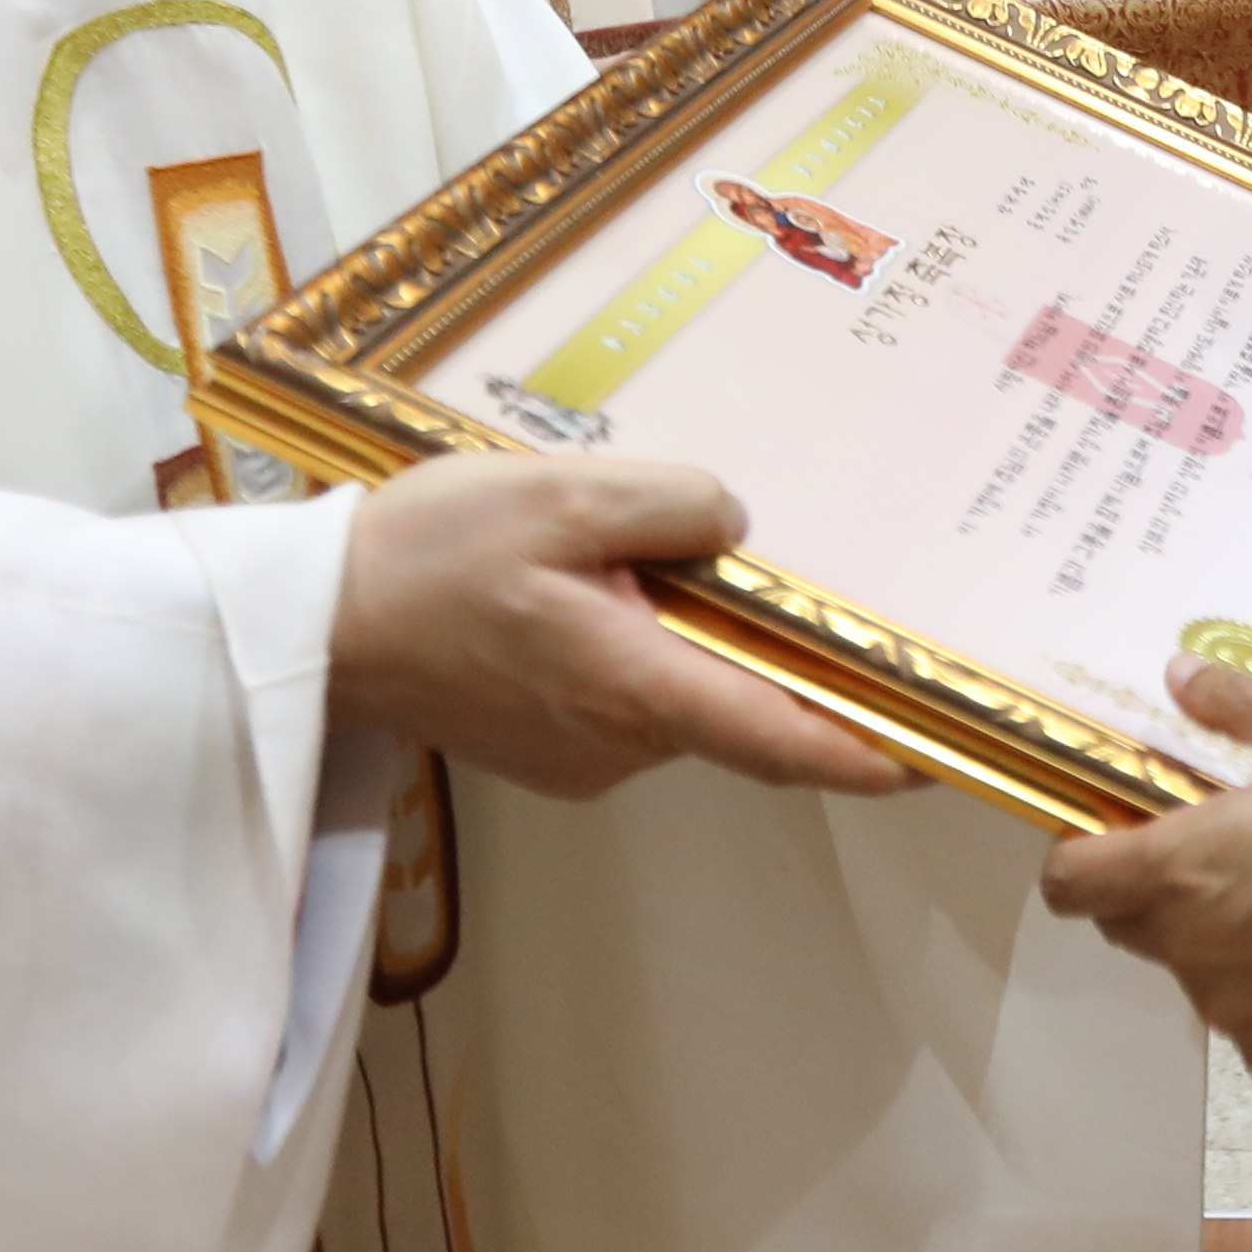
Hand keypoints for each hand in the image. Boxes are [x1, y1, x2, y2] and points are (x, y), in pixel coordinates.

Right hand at [323, 452, 910, 801]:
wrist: (310, 628)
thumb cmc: (429, 557)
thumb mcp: (560, 494)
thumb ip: (672, 506)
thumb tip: (737, 528)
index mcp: (638, 690)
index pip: (784, 739)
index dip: (870, 751)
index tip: (941, 751)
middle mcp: (622, 745)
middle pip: (740, 709)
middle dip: (781, 658)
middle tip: (819, 585)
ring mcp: (582, 756)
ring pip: (682, 698)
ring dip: (698, 642)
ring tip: (669, 556)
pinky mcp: (547, 749)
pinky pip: (629, 699)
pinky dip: (645, 652)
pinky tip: (608, 586)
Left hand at [1040, 669, 1251, 1088]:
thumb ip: (1236, 705)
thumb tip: (1178, 676)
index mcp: (1181, 870)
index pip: (1067, 884)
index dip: (1079, 855)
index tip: (1122, 831)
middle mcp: (1188, 952)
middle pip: (1125, 925)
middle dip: (1155, 890)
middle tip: (1230, 852)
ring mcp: (1231, 1014)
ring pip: (1192, 971)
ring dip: (1217, 939)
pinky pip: (1248, 1017)